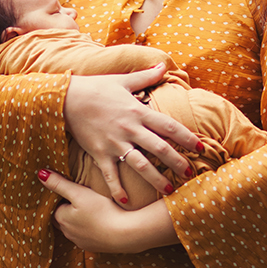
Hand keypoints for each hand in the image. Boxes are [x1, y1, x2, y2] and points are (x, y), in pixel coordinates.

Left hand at [37, 169, 177, 252]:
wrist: (126, 234)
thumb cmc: (102, 211)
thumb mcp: (79, 193)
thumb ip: (59, 184)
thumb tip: (40, 173)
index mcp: (61, 219)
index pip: (55, 207)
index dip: (62, 198)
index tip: (72, 191)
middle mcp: (68, 234)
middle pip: (63, 218)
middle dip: (69, 210)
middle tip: (80, 199)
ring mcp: (81, 242)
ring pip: (75, 228)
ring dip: (80, 220)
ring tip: (91, 209)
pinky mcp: (95, 247)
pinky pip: (88, 236)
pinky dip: (91, 229)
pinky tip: (101, 221)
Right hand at [63, 64, 200, 201]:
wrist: (65, 98)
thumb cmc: (95, 87)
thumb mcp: (122, 80)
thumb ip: (145, 76)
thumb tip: (163, 65)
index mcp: (137, 112)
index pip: (168, 126)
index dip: (186, 137)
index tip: (201, 147)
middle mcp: (130, 129)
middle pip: (159, 148)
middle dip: (177, 162)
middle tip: (190, 174)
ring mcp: (115, 143)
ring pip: (140, 165)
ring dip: (156, 179)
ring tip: (168, 191)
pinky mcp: (100, 153)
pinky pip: (111, 175)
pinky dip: (117, 189)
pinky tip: (125, 202)